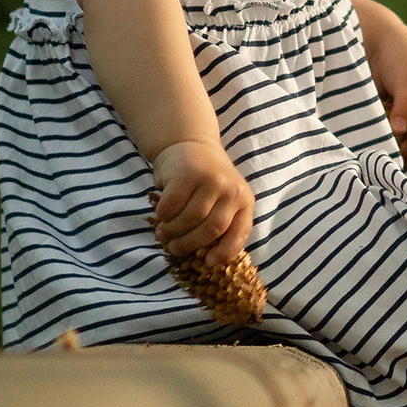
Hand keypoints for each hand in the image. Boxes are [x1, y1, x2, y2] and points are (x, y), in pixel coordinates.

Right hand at [148, 139, 253, 264]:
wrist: (190, 143)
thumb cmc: (206, 181)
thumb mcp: (224, 199)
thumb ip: (221, 222)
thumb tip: (206, 258)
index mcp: (245, 200)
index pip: (239, 233)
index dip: (224, 253)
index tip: (207, 262)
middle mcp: (232, 190)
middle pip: (211, 230)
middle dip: (189, 245)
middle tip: (174, 249)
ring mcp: (210, 181)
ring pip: (190, 220)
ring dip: (173, 232)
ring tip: (164, 234)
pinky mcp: (187, 174)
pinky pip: (172, 206)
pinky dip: (163, 216)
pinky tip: (161, 215)